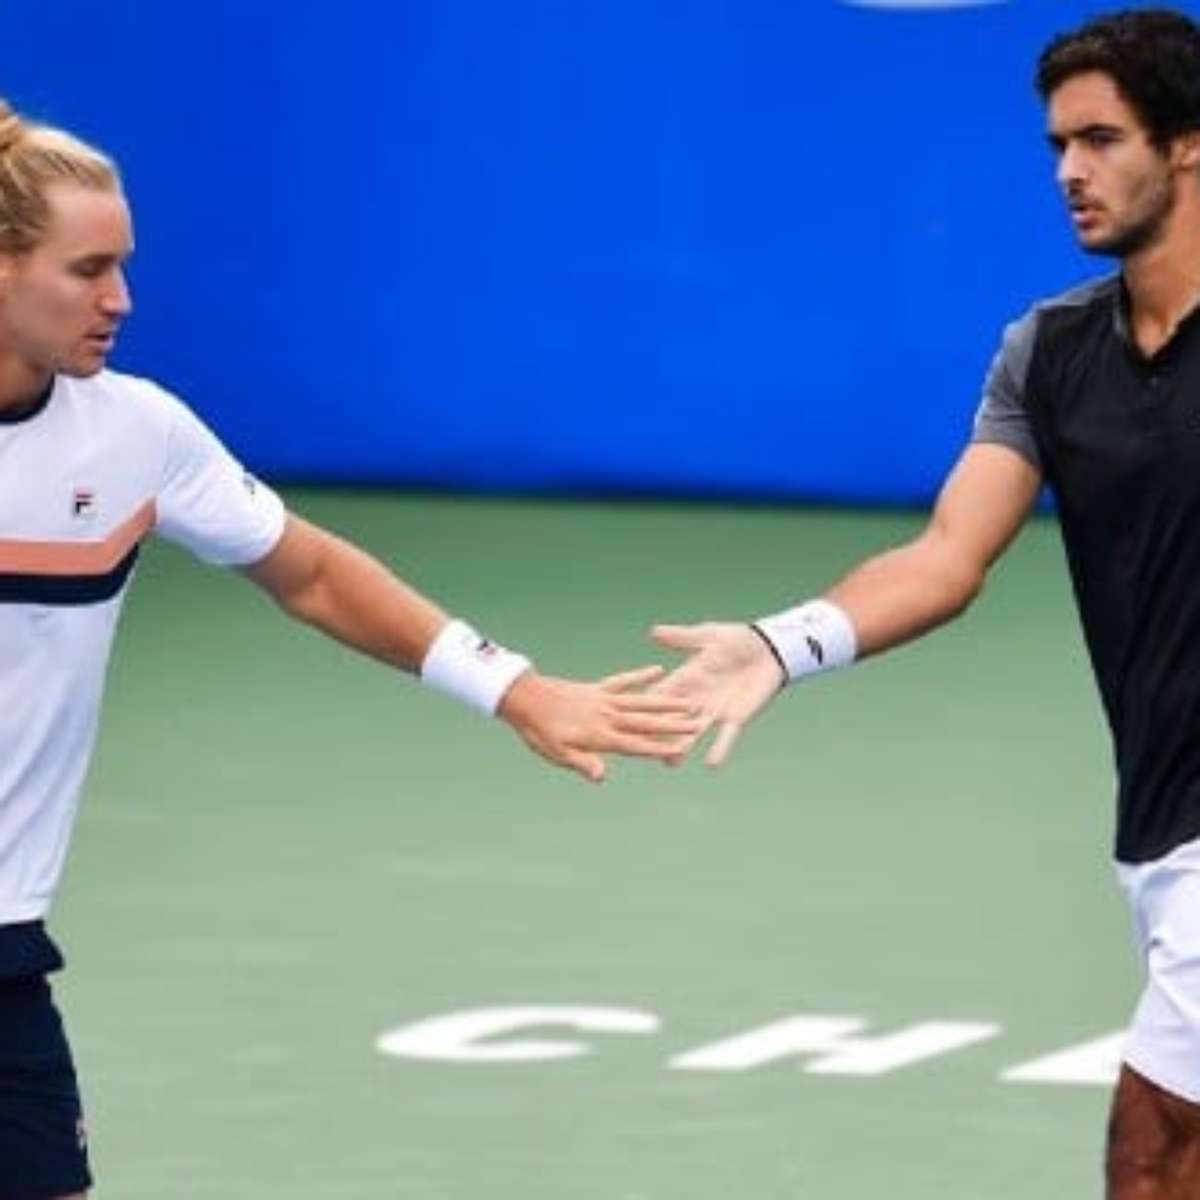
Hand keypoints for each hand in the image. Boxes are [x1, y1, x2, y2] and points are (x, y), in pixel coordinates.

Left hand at [497, 666, 703, 782]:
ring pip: (641, 701)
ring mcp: (605, 700)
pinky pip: (624, 681)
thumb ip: (583, 763)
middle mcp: (608, 717)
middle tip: (697, 723)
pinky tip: (658, 670)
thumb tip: (602, 777)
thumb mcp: (558, 753)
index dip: (659, 748)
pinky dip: (641, 675)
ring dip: (666, 702)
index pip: (636, 745)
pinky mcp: (598, 688)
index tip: (681, 750)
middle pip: (646, 722)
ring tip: (688, 701)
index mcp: (601, 736)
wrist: (524, 698)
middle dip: (672, 724)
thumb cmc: (540, 731)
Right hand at [650, 622, 785, 765]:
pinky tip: (712, 764)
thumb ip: (682, 637)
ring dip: (682, 747)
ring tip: (670, 762)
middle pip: (672, 718)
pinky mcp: (735, 717)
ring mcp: (714, 711)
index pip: (661, 694)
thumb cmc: (737, 640)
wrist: (768, 650)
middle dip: (659, 733)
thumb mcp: (708, 636)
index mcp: (686, 678)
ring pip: (693, 733)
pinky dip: (719, 749)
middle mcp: (696, 699)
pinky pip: (726, 737)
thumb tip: (654, 631)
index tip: (629, 716)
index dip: (646, 705)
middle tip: (643, 748)